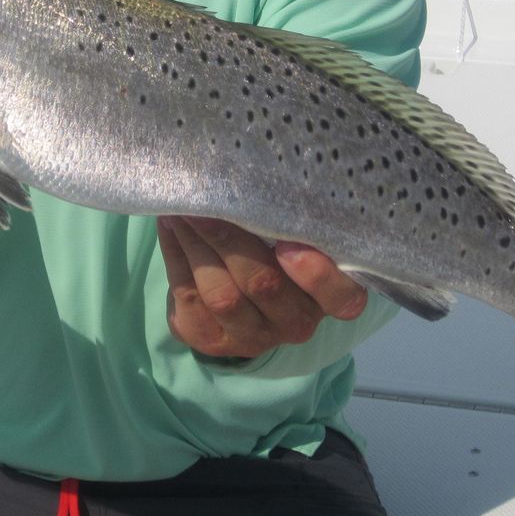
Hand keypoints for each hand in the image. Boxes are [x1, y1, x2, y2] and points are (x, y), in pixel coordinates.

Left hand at [157, 216, 368, 358]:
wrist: (242, 296)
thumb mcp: (297, 234)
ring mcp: (252, 338)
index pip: (342, 298)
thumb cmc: (278, 247)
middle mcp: (296, 323)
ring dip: (195, 242)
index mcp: (330, 297)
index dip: (317, 276)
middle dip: (227, 236)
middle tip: (205, 196)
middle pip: (263, 284)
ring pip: (220, 293)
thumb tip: (255, 175)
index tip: (288, 245)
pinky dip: (175, 254)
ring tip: (181, 206)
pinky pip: (188, 296)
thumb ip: (292, 219)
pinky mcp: (211, 340)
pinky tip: (171, 226)